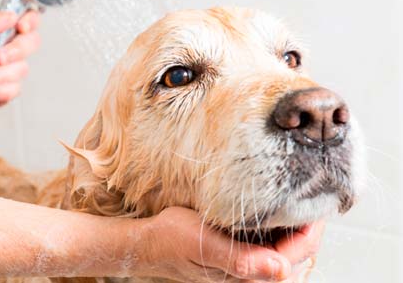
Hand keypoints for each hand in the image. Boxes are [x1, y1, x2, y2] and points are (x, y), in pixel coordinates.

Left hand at [0, 11, 40, 110]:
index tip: (21, 27)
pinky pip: (14, 89)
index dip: (30, 21)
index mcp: (3, 32)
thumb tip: (11, 16)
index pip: (28, 20)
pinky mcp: (9, 89)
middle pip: (32, 43)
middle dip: (14, 51)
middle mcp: (11, 49)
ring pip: (21, 69)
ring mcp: (12, 70)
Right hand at [134, 208, 323, 281]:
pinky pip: (274, 247)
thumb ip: (242, 260)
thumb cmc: (172, 241)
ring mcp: (248, 268)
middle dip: (310, 227)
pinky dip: (283, 230)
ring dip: (298, 229)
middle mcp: (252, 276)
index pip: (299, 253)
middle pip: (301, 255)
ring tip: (303, 201)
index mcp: (248, 275)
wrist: (149, 243)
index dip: (313, 226)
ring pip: (289, 251)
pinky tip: (280, 213)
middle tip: (317, 195)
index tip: (320, 198)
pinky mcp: (242, 259)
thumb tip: (281, 270)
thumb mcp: (204, 243)